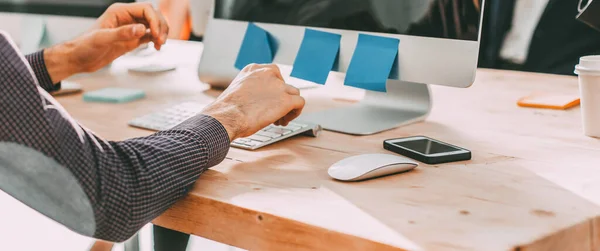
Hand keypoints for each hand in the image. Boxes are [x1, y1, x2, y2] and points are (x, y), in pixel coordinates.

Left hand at [44, 2, 168, 82]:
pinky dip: (156, 40)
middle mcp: (127, 18)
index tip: (156, 34)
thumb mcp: (102, 39)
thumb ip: (122, 33)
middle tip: (161, 40)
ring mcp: (130, 29)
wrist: (79, 59)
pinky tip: (156, 47)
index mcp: (119, 12)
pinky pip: (150, 35)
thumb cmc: (85, 47)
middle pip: (153, 15)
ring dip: (161, 33)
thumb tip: (142, 29)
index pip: (145, 9)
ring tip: (160, 45)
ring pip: (154, 25)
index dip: (155, 20)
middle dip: (161, 26)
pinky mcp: (132, 39)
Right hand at [202, 64, 305, 140]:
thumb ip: (250, 90)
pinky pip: (300, 103)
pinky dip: (295, 112)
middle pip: (283, 85)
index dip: (272, 91)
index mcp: (253, 69)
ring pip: (293, 93)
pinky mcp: (286, 100)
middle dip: (279, 99)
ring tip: (278, 119)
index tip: (267, 101)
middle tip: (271, 113)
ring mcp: (278, 86)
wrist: (227, 116)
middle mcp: (267, 73)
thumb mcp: (237, 91)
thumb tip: (258, 101)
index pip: (272, 75)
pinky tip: (284, 120)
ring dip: (288, 107)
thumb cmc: (226, 109)